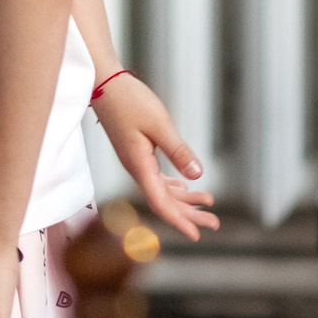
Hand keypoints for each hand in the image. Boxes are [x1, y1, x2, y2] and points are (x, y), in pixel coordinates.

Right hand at [94, 73, 218, 240]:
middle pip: (163, 199)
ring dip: (184, 198)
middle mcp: (135, 167)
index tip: (196, 235)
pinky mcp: (136, 151)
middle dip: (188, 213)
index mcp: (139, 164)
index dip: (178, 220)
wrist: (103, 82)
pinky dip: (172, 185)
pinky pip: (156, 176)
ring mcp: (135, 160)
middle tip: (214, 222)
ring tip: (208, 203)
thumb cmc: (129, 100)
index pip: (159, 201)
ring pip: (161, 188)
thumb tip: (197, 175)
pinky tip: (184, 185)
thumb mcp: (159, 124)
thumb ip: (178, 151)